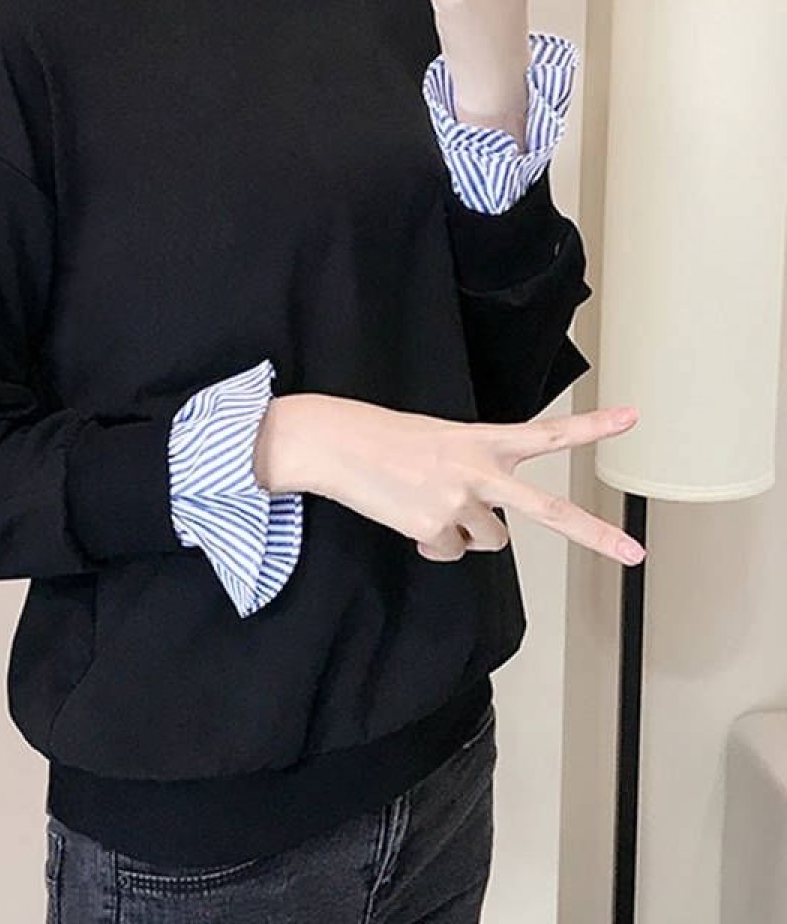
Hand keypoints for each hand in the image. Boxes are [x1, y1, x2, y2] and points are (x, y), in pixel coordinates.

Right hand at [299, 396, 645, 565]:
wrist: (336, 443)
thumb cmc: (384, 438)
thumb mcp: (440, 442)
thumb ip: (474, 476)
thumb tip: (477, 532)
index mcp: (482, 439)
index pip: (547, 433)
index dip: (592, 426)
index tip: (632, 418)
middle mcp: (479, 471)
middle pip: (549, 510)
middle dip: (595, 534)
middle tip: (635, 554)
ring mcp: (459, 502)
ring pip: (488, 540)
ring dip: (465, 531)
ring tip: (428, 502)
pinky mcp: (434, 529)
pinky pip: (449, 552)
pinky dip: (432, 543)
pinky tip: (409, 516)